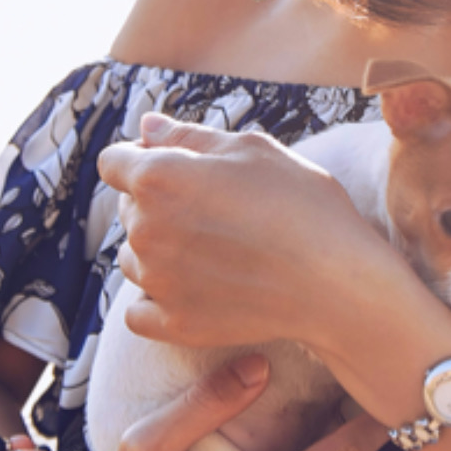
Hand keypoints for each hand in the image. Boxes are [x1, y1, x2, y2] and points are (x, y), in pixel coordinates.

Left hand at [98, 113, 407, 355]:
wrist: (337, 281)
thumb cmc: (303, 204)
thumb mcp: (252, 150)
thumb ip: (189, 137)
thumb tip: (147, 127)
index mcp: (158, 177)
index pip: (114, 162)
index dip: (144, 159)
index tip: (180, 170)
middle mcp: (145, 229)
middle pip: (127, 209)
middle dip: (156, 203)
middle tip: (214, 210)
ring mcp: (156, 280)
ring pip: (134, 258)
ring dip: (158, 251)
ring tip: (212, 250)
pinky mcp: (174, 322)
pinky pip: (139, 311)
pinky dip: (157, 300)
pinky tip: (192, 289)